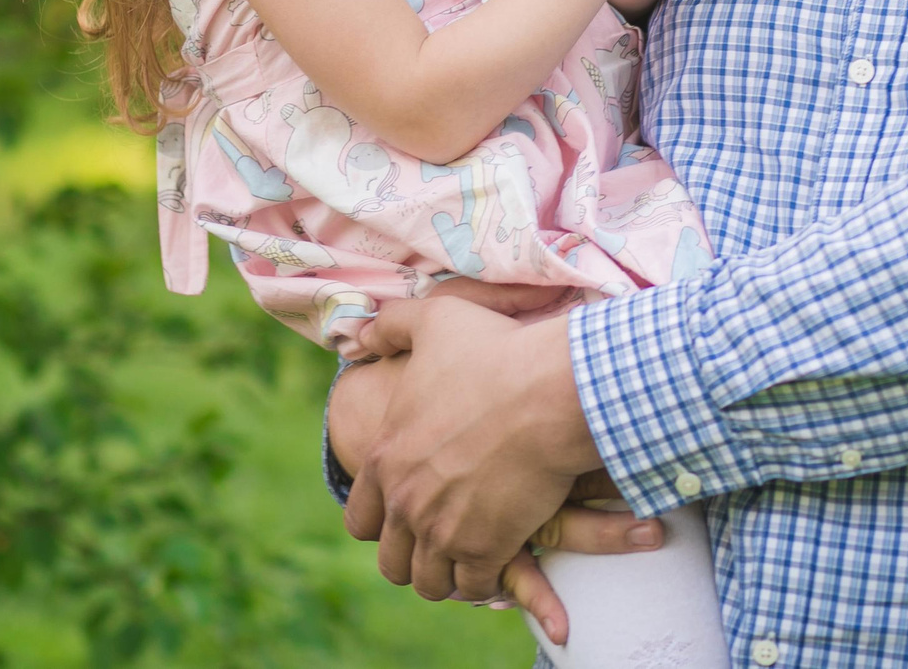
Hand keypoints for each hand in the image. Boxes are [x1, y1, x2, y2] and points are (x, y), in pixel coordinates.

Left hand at [341, 298, 600, 609]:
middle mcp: (404, 501)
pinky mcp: (484, 549)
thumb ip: (392, 326)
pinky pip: (472, 587)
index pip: (359, 519)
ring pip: (428, 582)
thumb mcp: (435, 320)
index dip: (380, 523)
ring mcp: (441, 530)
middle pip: (392, 560)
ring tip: (468, 558)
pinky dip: (482, 582)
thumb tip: (363, 334)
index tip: (405, 519)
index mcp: (384, 456)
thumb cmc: (495, 353)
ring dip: (446, 574)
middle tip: (440, 543)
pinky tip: (499, 563)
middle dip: (412, 556)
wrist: (548, 393)